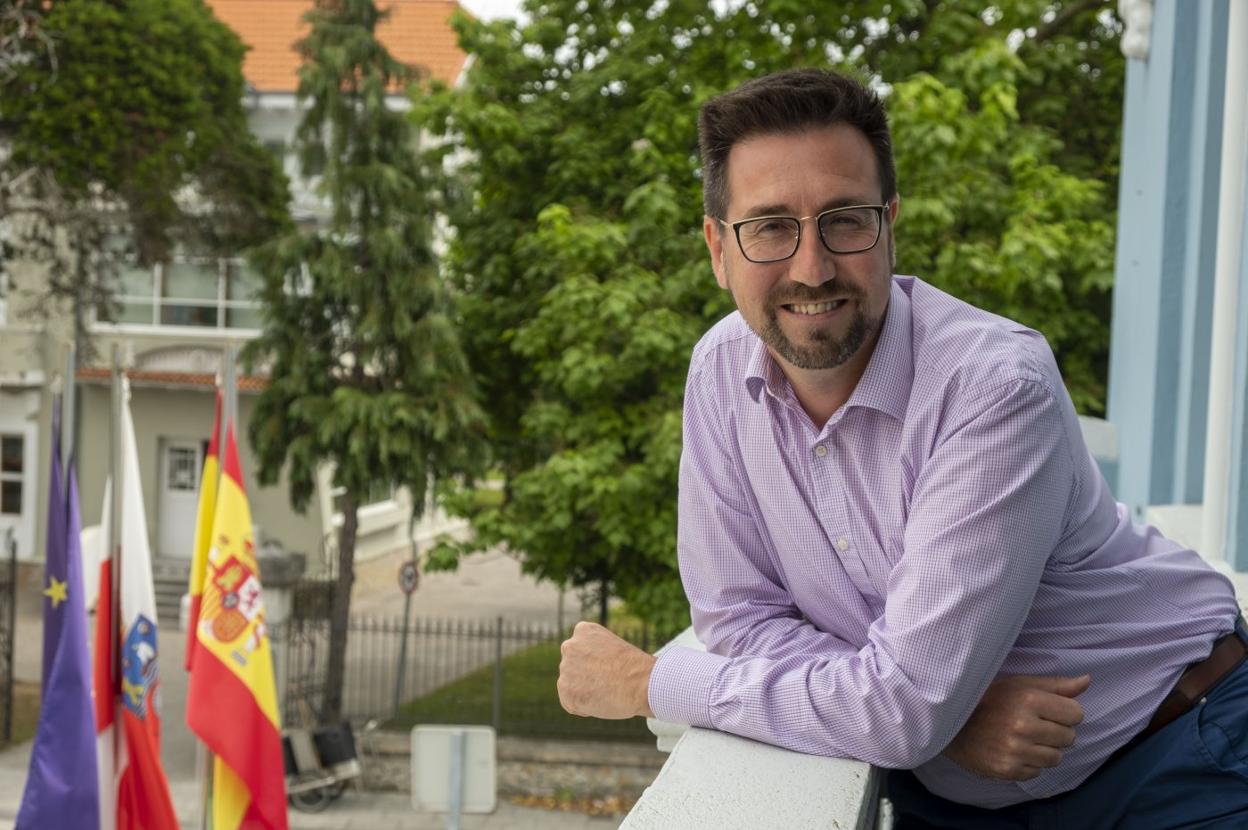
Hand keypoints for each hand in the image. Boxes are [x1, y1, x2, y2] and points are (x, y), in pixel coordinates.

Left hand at [557, 621, 656, 719]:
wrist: (642, 683)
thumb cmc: (634, 668)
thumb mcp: (612, 648)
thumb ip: (593, 654)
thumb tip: (585, 671)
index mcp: (583, 630)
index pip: (579, 651)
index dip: (595, 664)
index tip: (610, 668)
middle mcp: (570, 646)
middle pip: (572, 668)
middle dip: (586, 677)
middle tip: (607, 682)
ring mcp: (566, 668)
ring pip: (570, 686)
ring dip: (584, 692)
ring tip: (606, 691)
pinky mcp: (565, 690)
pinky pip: (570, 703)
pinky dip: (583, 708)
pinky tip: (600, 701)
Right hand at [943, 674, 1089, 780]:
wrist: (950, 723)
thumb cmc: (989, 700)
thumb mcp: (1019, 684)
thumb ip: (1055, 685)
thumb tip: (1087, 681)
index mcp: (1029, 699)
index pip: (1076, 713)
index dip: (1065, 713)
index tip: (1048, 711)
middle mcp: (1023, 725)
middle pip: (1069, 737)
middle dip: (1055, 732)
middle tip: (1033, 725)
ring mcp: (1015, 750)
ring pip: (1056, 758)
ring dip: (1044, 750)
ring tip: (1024, 739)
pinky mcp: (1007, 769)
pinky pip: (1037, 772)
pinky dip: (1029, 764)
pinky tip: (1013, 751)